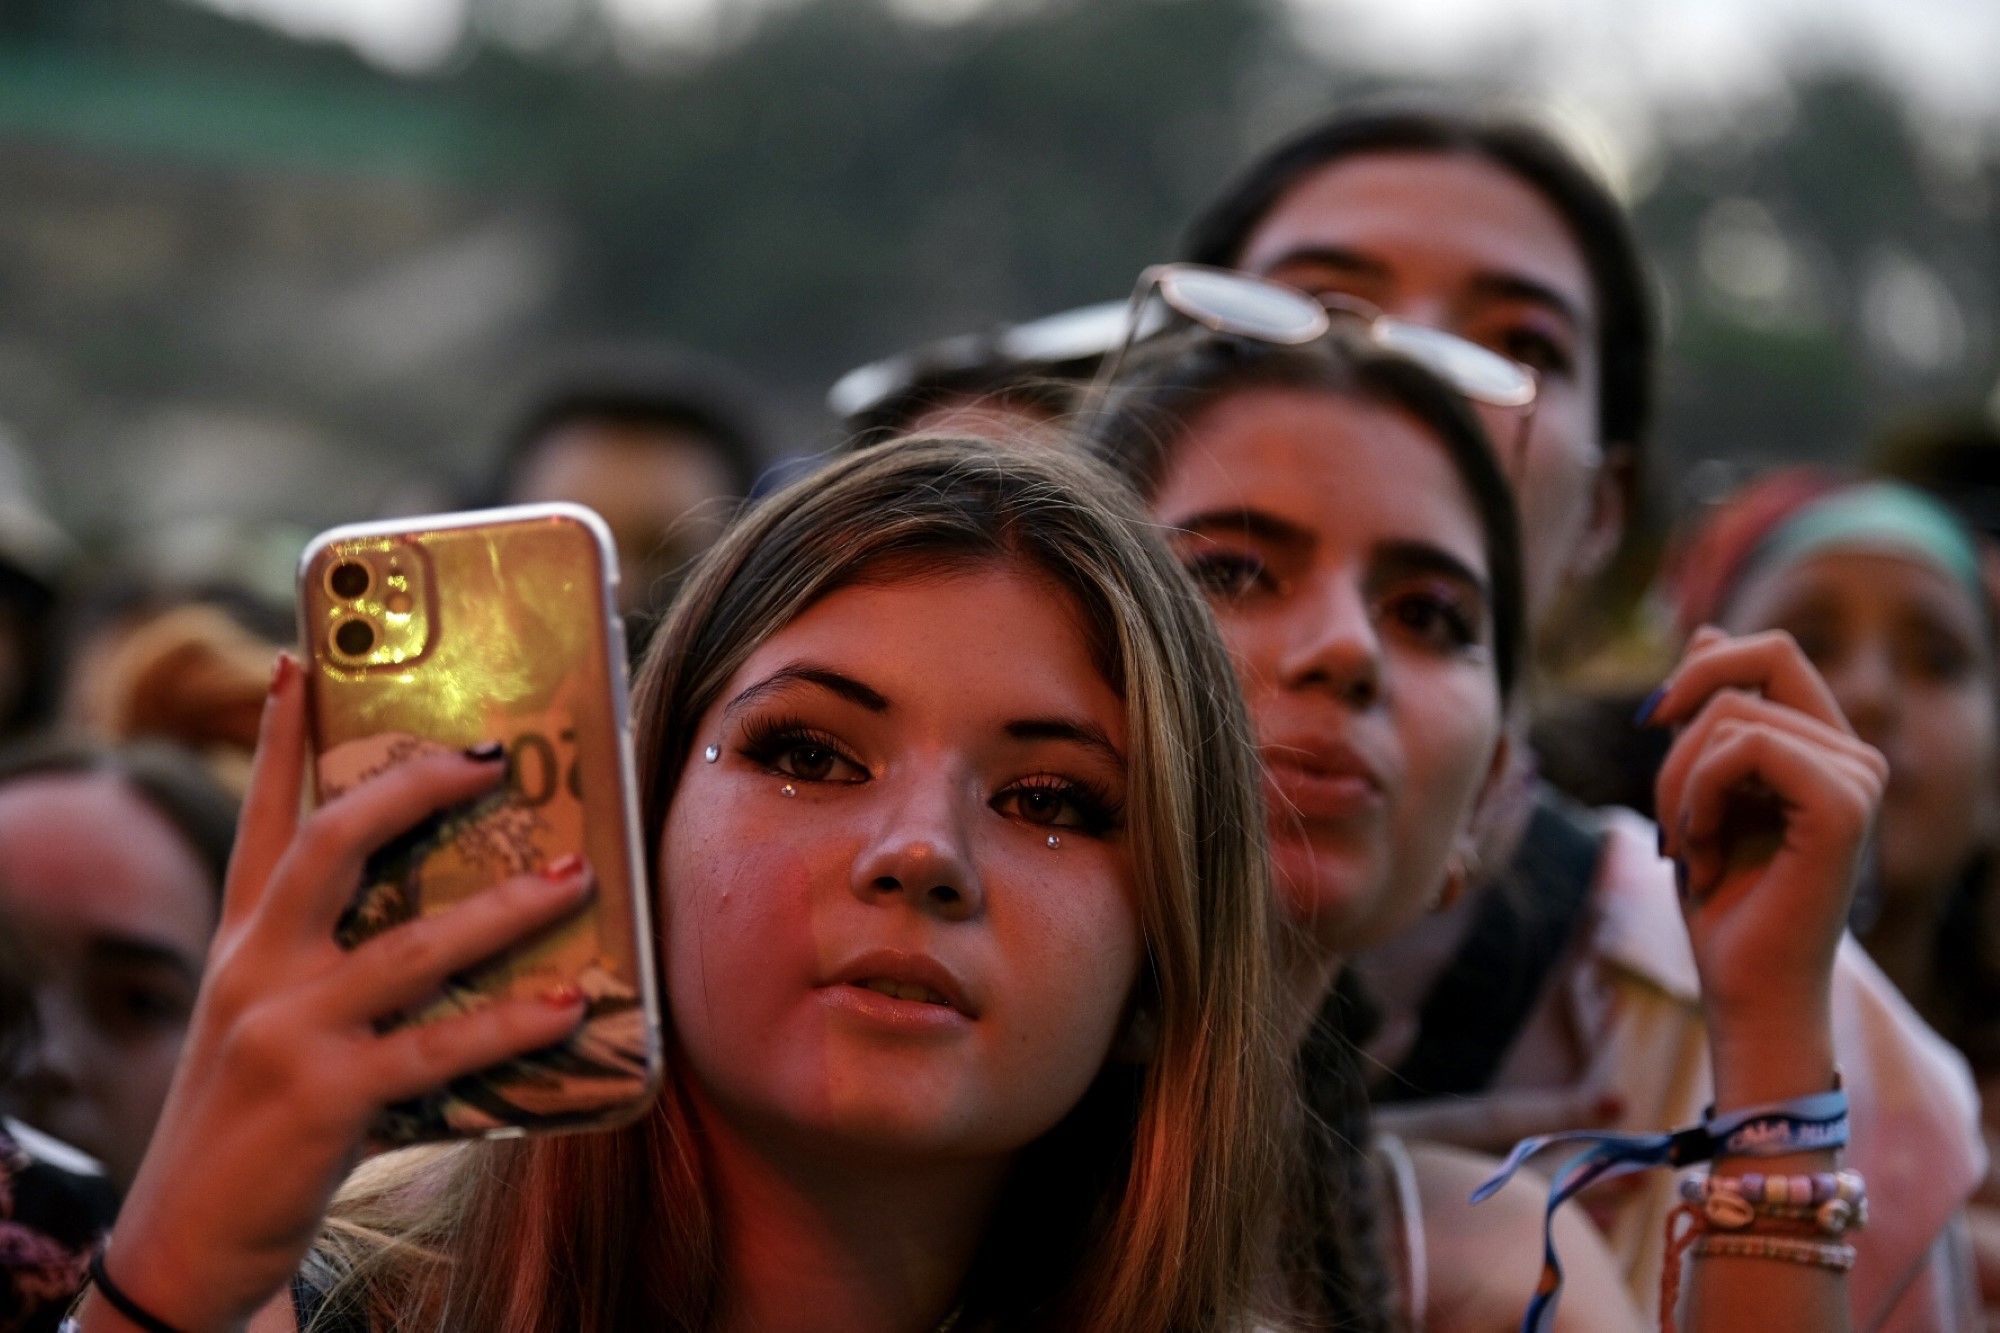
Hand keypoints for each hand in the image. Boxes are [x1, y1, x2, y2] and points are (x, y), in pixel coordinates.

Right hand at [86, 655, 593, 1331]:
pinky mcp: (326, 1096)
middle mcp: (258, 967)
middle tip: (493, 758)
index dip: (278, 735)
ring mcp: (288, 1030)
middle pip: (333, 843)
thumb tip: (454, 899)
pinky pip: (439, 1048)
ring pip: (411, 943)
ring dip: (507, 908)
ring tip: (581, 873)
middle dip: (415, 789)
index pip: (262, 816)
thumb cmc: (257, 1113)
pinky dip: (510, 1023)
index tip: (300, 657)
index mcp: (244, 938)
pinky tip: (570, 1003)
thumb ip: (332, 954)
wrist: (189, 1235)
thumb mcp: (270, 1014)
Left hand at [1646, 628, 1885, 1100]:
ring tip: (1690, 849)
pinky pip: (1745, 748)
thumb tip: (1709, 631)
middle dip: (1678, 736)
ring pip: (1732, 716)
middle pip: (1744, 676)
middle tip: (1669, 814)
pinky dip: (1699, 796)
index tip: (1651, 720)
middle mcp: (1855, 756)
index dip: (1702, 666)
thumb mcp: (1697, 787)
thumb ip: (1709, 717)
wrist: (1744, 988)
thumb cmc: (1722, 900)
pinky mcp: (1845, 806)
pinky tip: (1701, 854)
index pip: (1771, 651)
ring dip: (1679, 785)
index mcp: (1826, 747)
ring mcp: (1858, 778)